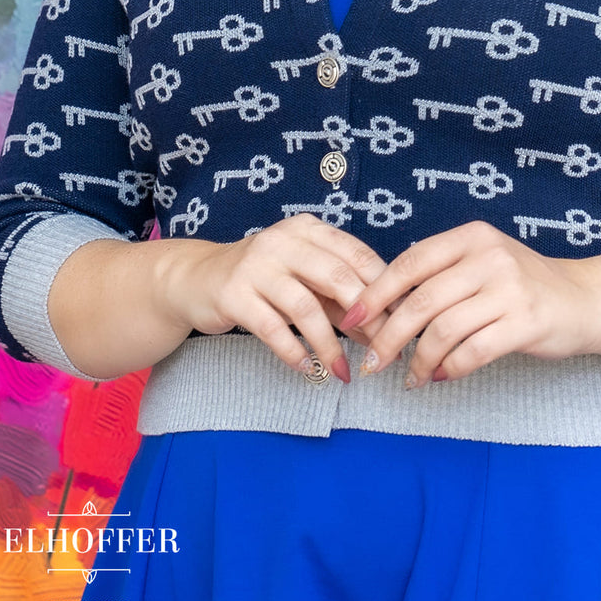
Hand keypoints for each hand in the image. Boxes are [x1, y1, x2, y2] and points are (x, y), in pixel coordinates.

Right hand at [162, 214, 400, 382]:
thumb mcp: (305, 280)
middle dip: (366, 316)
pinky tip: (307, 370)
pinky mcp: (234, 295)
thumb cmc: (265, 280)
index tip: (402, 320)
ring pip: (306, 307)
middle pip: (337, 276)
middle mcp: (283, 241)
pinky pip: (272, 329)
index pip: (357, 254)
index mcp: (308, 229)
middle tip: (382, 349)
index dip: (384, 288)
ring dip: (329, 345)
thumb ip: (341, 299)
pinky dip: (294, 352)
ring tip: (343, 371)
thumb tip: (383, 331)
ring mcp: (256, 266)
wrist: (198, 279)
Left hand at [337, 220, 599, 388]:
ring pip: (443, 330)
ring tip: (411, 377)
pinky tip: (440, 376)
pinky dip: (448, 369)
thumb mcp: (482, 263)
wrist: (584, 299)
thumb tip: (380, 309)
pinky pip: (471, 352)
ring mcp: (509, 289)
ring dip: (419, 361)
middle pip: (421, 301)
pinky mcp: (525, 323)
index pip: (410, 263)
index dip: (376, 294)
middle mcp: (489, 257)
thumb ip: (440, 276)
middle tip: (373, 363)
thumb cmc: (522, 285)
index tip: (352, 321)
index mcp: (471, 237)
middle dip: (389, 337)